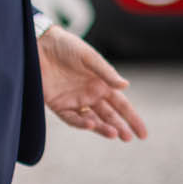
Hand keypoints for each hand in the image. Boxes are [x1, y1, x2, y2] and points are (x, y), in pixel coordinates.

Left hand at [39, 26, 146, 140]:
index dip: (132, 119)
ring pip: (92, 120)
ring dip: (103, 128)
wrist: (39, 45)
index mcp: (102, 84)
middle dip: (120, 127)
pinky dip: (81, 123)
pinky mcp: (58, 105)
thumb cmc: (67, 46)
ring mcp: (75, 101)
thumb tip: (126, 86)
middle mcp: (90, 95)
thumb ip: (106, 73)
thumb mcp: (89, 57)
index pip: (121, 105)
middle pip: (109, 116)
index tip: (143, 133)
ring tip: (114, 134)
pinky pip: (71, 118)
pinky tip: (91, 124)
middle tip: (129, 138)